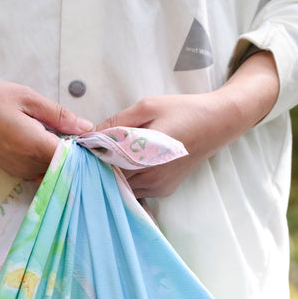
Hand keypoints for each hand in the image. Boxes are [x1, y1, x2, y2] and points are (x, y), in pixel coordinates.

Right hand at [0, 38, 92, 179]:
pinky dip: (51, 163)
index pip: (72, 158)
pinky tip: (52, 145)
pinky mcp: (13, 171)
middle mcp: (27, 163)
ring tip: (72, 141)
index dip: (89, 152)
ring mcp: (19, 170)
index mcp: (32, 143)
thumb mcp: (24, 96)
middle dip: (80, 157)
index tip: (100, 141)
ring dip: (65, 160)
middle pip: (65, 168)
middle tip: (90, 139)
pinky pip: (40, 172)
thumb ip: (57, 114)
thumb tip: (86, 127)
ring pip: (53, 172)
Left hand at [97, 51, 279, 198]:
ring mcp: (158, 188)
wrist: (218, 124)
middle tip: (87, 155)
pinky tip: (124, 165)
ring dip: (112, 176)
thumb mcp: (147, 106)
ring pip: (122, 188)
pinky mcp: (163, 191)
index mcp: (147, 156)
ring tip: (106, 158)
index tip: (79, 151)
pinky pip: (135, 190)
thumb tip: (89, 135)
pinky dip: (126, 180)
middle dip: (98, 169)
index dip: (91, 159)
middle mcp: (152, 178)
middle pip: (112, 181)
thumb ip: (117, 122)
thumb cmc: (183, 111)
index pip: (106, 166)